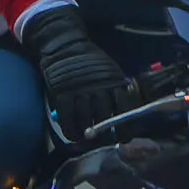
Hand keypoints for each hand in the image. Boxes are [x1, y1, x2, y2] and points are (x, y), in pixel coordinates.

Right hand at [20, 6, 129, 137]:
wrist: (65, 45)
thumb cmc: (90, 60)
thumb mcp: (111, 70)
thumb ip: (117, 88)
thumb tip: (126, 111)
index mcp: (114, 83)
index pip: (124, 108)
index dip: (125, 127)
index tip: (125, 138)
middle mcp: (99, 89)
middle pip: (106, 119)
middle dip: (107, 135)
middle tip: (106, 142)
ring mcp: (80, 93)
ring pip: (87, 122)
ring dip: (88, 136)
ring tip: (88, 141)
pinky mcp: (63, 95)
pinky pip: (68, 120)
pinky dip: (71, 132)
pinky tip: (73, 136)